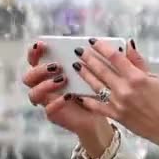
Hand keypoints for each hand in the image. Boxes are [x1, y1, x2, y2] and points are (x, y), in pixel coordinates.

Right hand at [24, 40, 138, 157]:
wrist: (105, 115)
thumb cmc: (104, 89)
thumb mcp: (111, 72)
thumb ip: (115, 58)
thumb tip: (128, 43)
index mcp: (56, 69)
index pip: (37, 58)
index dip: (35, 51)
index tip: (42, 43)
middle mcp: (48, 83)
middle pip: (30, 75)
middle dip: (39, 68)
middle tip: (56, 65)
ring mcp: (49, 100)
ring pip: (34, 92)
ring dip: (46, 85)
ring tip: (62, 79)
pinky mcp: (55, 114)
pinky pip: (49, 109)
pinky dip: (57, 102)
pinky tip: (69, 96)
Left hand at [73, 39, 158, 148]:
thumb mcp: (156, 79)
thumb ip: (139, 62)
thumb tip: (129, 45)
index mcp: (137, 77)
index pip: (115, 57)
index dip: (102, 47)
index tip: (93, 41)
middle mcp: (125, 89)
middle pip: (102, 69)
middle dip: (89, 58)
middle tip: (79, 51)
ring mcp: (118, 103)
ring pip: (96, 85)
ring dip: (85, 74)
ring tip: (77, 66)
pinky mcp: (116, 116)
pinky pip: (96, 106)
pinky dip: (87, 100)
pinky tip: (78, 94)